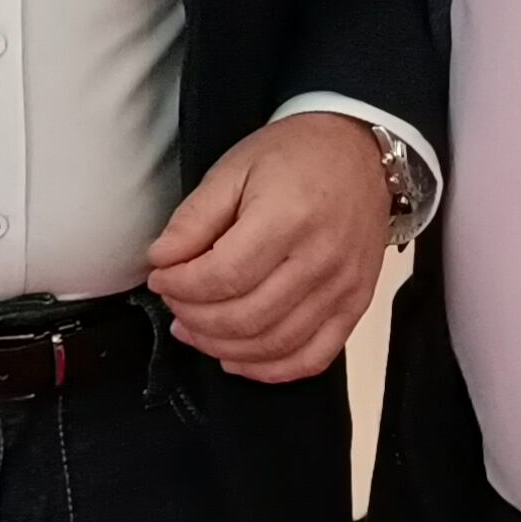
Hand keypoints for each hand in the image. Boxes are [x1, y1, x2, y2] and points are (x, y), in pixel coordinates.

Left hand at [142, 111, 394, 383]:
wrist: (359, 152)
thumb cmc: (294, 156)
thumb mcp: (233, 169)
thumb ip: (194, 218)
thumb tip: (161, 259)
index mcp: (287, 219)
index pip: (223, 277)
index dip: (180, 286)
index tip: (160, 278)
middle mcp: (320, 260)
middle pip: (245, 317)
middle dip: (195, 318)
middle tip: (174, 303)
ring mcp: (342, 288)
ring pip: (273, 344)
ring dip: (222, 348)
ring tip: (194, 331)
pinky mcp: (356, 306)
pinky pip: (312, 358)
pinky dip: (270, 370)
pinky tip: (237, 359)